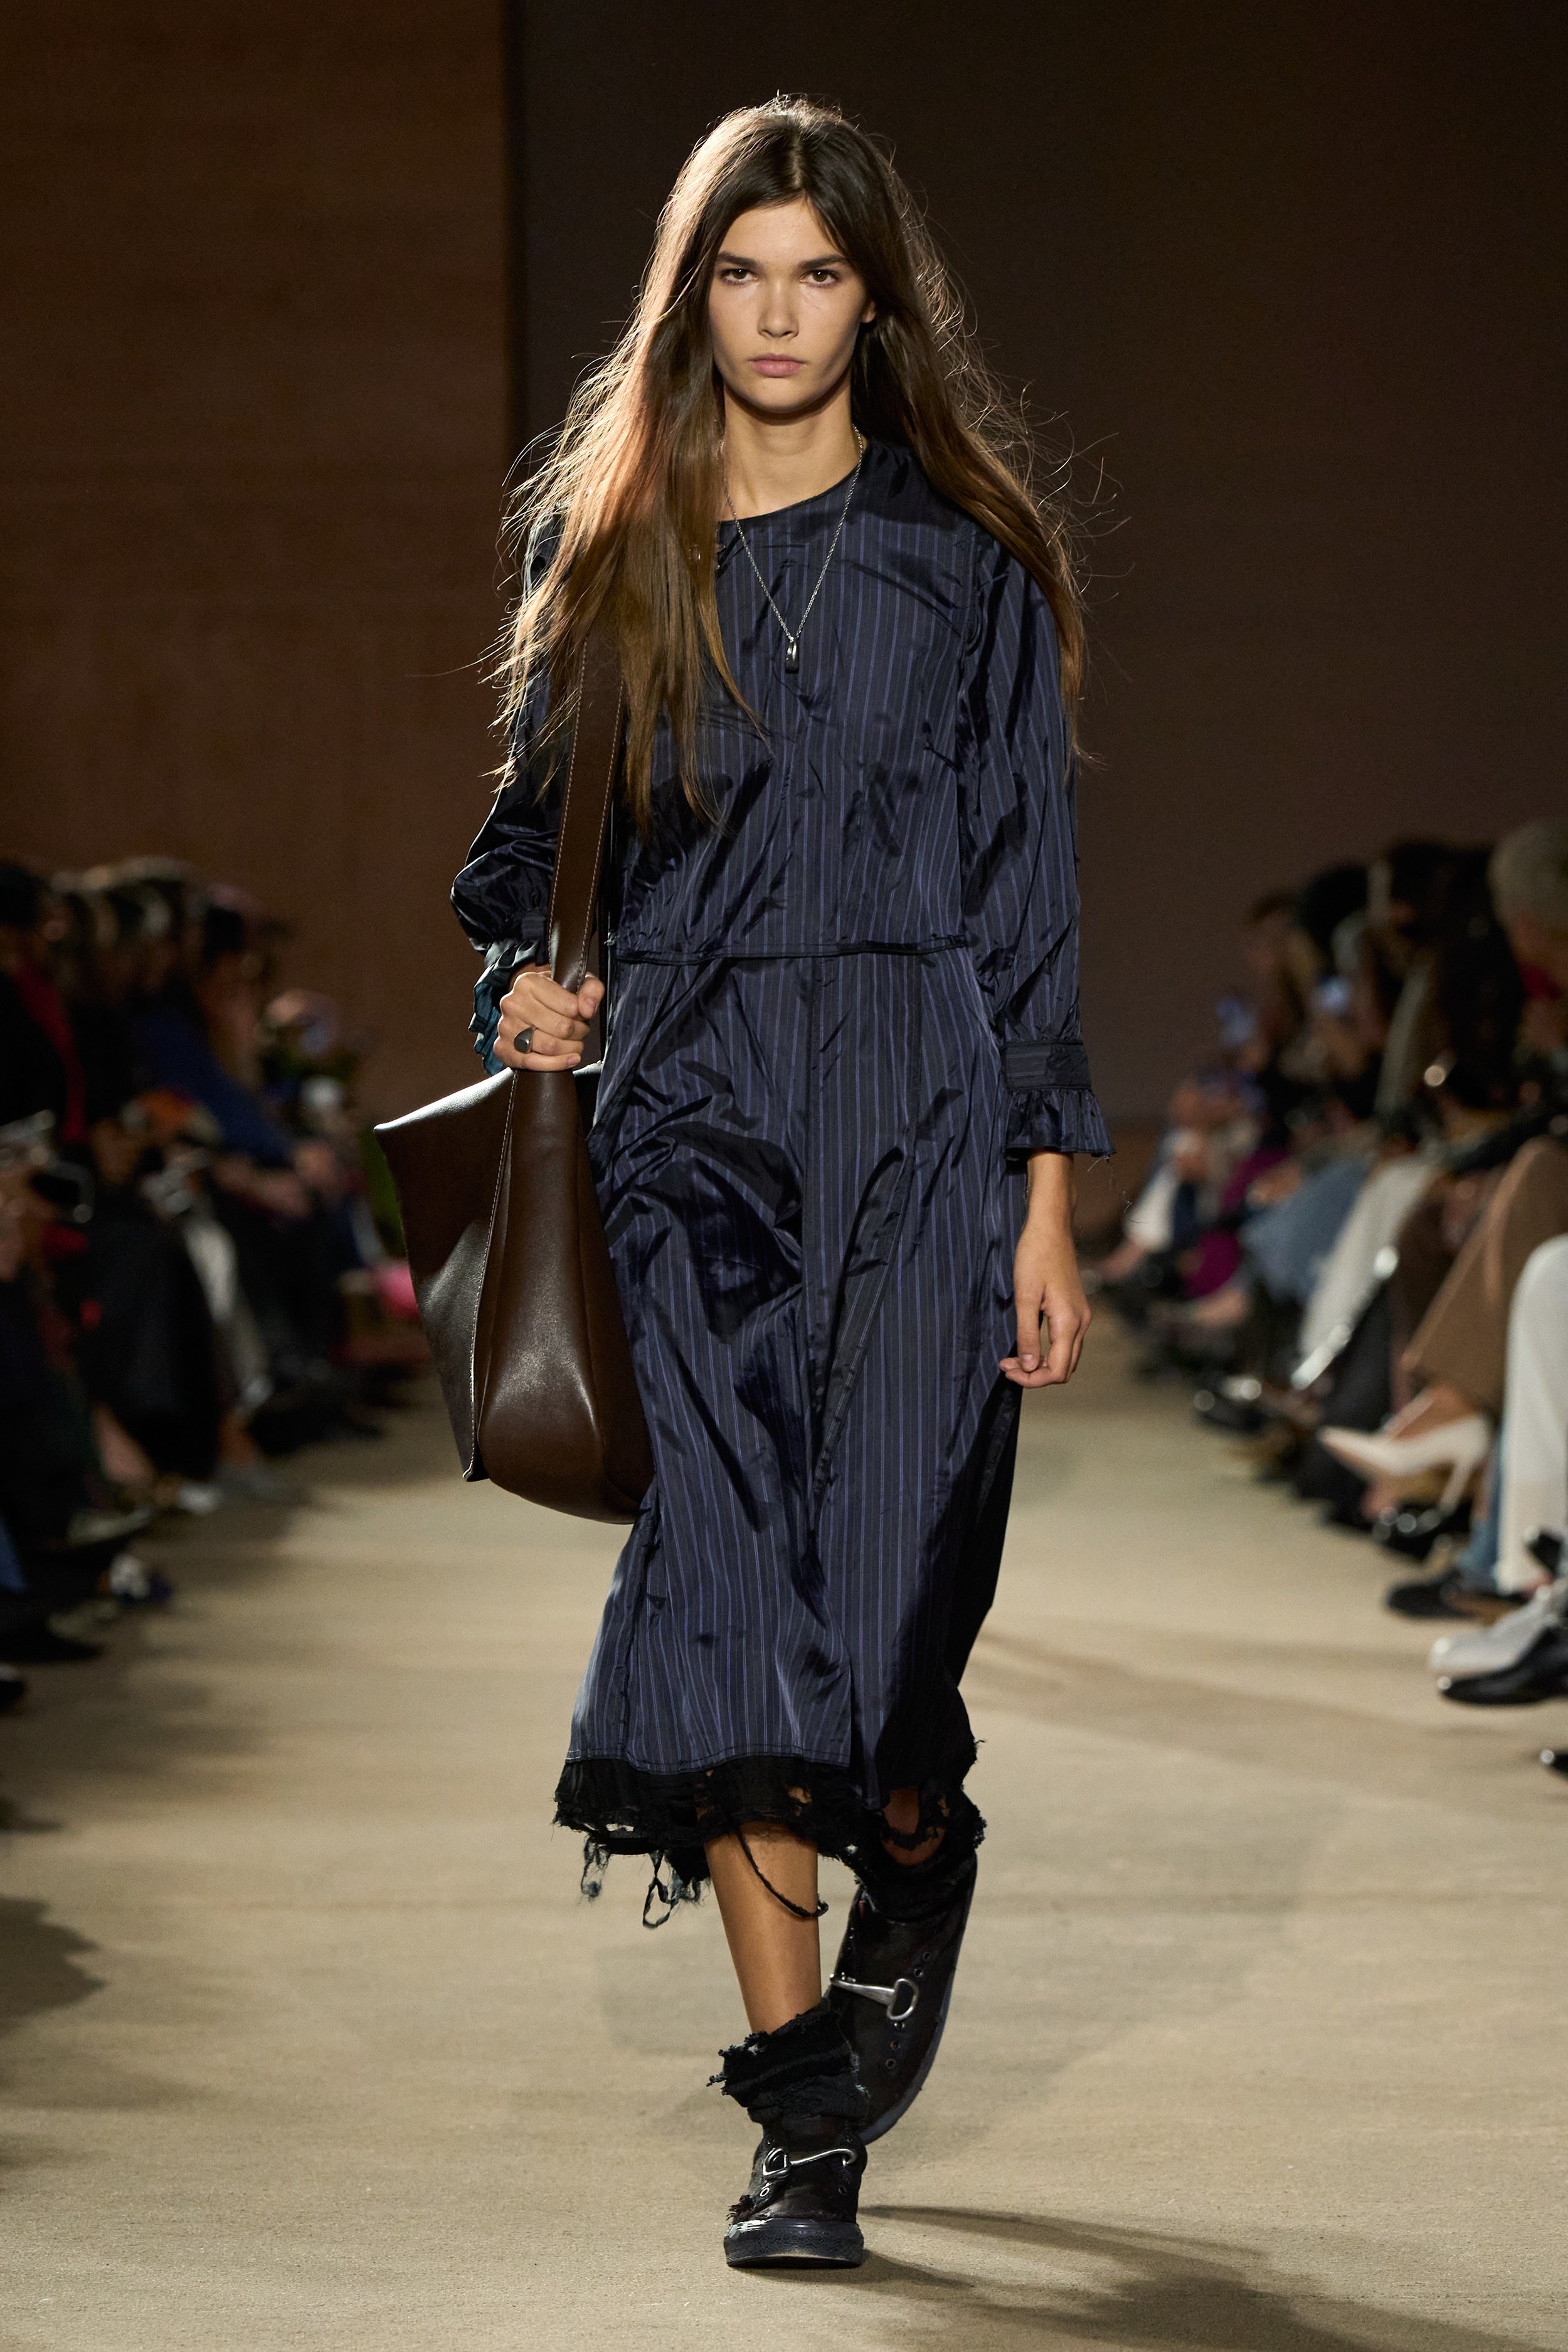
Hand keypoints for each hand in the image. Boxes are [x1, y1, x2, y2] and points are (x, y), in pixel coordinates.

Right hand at [494, 966, 605, 1071]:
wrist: (528, 1012)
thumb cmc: (554, 998)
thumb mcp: (576, 984)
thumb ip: (591, 989)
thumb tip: (587, 1009)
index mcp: (528, 983)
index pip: (570, 1007)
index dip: (583, 1016)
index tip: (583, 1016)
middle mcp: (512, 1003)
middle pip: (561, 1028)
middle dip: (578, 1033)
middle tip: (581, 1031)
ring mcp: (505, 1027)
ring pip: (550, 1046)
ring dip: (570, 1049)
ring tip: (575, 1043)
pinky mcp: (503, 1048)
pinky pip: (534, 1063)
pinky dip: (557, 1064)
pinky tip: (570, 1059)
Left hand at [1001, 1151, 1090, 1388]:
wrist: (1051, 1228)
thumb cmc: (1034, 1257)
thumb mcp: (1024, 1297)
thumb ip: (1026, 1335)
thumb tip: (1030, 1367)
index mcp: (1069, 1322)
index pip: (1058, 1371)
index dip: (1032, 1379)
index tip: (1007, 1369)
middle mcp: (1081, 1322)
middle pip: (1065, 1368)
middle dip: (1036, 1374)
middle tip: (1006, 1364)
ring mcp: (1081, 1316)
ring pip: (1067, 1357)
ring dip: (1042, 1364)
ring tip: (1014, 1357)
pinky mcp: (1076, 1310)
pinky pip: (1067, 1342)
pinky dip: (1048, 1351)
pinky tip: (1028, 1343)